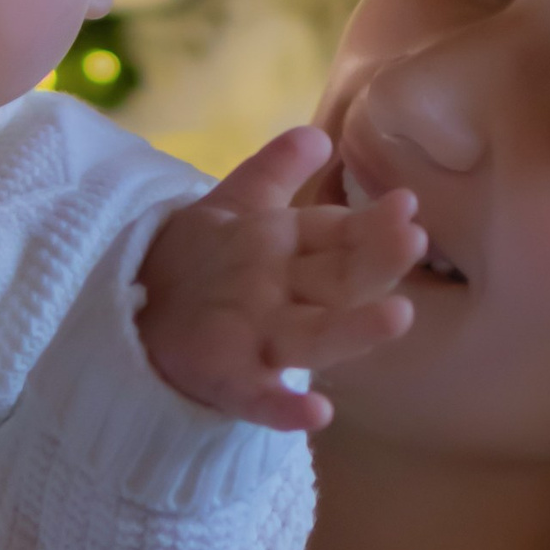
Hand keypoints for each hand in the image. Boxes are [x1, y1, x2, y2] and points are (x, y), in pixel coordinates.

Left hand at [137, 125, 423, 433]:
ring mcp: (261, 343)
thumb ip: (275, 171)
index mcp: (290, 253)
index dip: (371, 221)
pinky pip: (262, 397)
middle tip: (413, 240)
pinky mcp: (230, 383)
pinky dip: (288, 407)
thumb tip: (319, 135)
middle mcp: (285, 299)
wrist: (136, 317)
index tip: (407, 204)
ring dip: (356, 331)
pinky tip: (317, 413)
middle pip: (339, 281)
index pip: (337, 234)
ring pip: (316, 335)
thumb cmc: (200, 264)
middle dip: (377, 262)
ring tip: (398, 317)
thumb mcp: (234, 206)